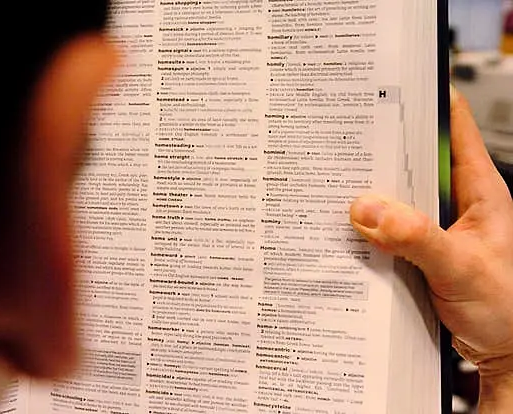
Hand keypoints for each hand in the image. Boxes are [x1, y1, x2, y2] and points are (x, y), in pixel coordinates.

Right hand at [349, 85, 512, 411]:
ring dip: (370, 195)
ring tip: (336, 185)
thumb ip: (416, 237)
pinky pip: (387, 228)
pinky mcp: (417, 251)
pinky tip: (347, 230)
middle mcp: (455, 203)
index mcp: (480, 190)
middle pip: (414, 161)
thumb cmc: (506, 310)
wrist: (504, 356)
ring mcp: (434, 228)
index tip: (387, 89)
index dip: (424, 102)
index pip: (454, 127)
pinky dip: (367, 227)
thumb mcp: (463, 268)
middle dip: (381, 152)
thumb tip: (368, 208)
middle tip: (343, 142)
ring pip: (396, 197)